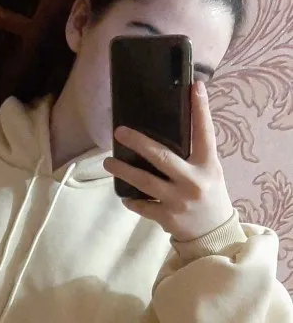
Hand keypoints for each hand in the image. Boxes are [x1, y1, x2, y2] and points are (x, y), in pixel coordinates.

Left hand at [104, 82, 233, 241]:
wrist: (214, 235)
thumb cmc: (209, 196)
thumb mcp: (210, 172)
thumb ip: (194, 154)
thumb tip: (173, 125)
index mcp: (208, 166)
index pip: (204, 132)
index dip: (200, 109)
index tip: (194, 87)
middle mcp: (193, 182)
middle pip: (162, 157)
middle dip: (138, 142)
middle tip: (119, 132)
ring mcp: (178, 201)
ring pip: (144, 182)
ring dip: (123, 171)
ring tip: (108, 163)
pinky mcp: (167, 218)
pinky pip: (142, 206)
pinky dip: (132, 200)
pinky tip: (124, 195)